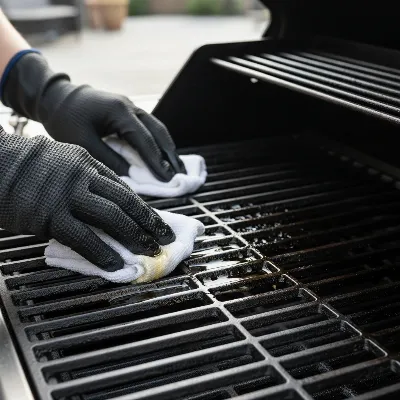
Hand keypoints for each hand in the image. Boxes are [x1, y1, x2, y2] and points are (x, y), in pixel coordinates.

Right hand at [0, 127, 174, 270]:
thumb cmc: (25, 165)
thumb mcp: (61, 161)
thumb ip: (85, 178)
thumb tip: (106, 200)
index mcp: (87, 163)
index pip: (123, 189)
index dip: (143, 208)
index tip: (155, 221)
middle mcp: (83, 177)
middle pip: (125, 202)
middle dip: (149, 222)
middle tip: (165, 237)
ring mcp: (68, 196)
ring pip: (112, 218)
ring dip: (135, 236)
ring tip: (150, 251)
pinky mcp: (50, 216)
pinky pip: (84, 237)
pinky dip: (103, 252)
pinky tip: (116, 263)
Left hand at [2, 52, 184, 180]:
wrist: (57, 97)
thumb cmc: (66, 120)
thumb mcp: (83, 143)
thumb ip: (109, 159)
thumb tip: (133, 175)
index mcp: (120, 112)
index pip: (144, 140)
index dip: (156, 161)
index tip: (167, 179)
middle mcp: (131, 107)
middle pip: (158, 132)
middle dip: (171, 155)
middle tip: (181, 175)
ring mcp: (132, 107)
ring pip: (157, 129)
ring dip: (168, 148)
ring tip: (177, 167)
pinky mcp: (129, 112)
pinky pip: (150, 128)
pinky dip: (159, 142)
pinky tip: (163, 155)